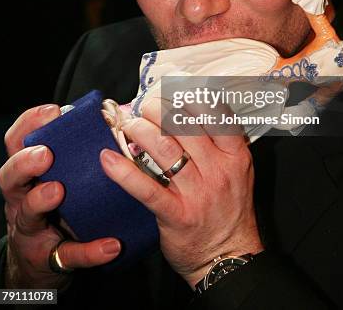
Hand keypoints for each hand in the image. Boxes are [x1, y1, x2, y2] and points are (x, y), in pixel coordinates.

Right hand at [0, 104, 121, 288]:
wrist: (42, 259)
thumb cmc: (55, 204)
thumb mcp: (56, 175)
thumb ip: (73, 152)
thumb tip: (109, 119)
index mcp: (26, 172)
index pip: (17, 142)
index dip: (29, 124)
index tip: (52, 111)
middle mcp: (21, 198)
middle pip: (9, 176)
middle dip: (24, 162)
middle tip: (45, 154)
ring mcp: (30, 229)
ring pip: (27, 214)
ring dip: (40, 200)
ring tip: (58, 191)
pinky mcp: (50, 258)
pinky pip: (69, 255)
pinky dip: (90, 251)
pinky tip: (110, 246)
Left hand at [100, 105, 264, 287]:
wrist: (229, 257)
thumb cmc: (228, 208)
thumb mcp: (236, 170)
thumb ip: (217, 141)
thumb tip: (182, 109)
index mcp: (235, 154)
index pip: (214, 111)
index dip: (188, 93)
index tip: (170, 85)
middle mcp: (219, 169)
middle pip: (184, 124)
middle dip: (156, 108)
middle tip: (142, 106)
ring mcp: (198, 193)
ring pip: (164, 148)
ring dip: (139, 130)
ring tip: (127, 126)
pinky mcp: (177, 216)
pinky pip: (146, 188)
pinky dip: (123, 171)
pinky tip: (107, 159)